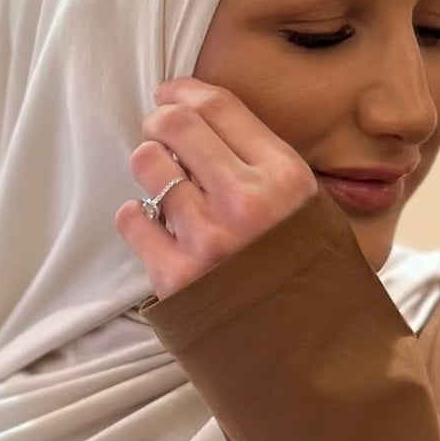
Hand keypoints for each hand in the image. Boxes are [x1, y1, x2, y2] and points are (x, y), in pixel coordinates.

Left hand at [116, 78, 316, 299]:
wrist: (305, 348)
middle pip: (176, 125)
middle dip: (158, 120)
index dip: (184, 92)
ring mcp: (207, 239)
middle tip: (157, 131)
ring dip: (149, 166)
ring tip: (161, 182)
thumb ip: (265, 165)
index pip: (219, 107)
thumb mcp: (308, 207)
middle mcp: (245, 202)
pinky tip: (154, 225)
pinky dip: (137, 217)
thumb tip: (204, 122)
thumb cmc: (305, 272)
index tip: (170, 94)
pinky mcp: (175, 276)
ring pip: (148, 165)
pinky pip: (130, 219)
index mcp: (284, 178)